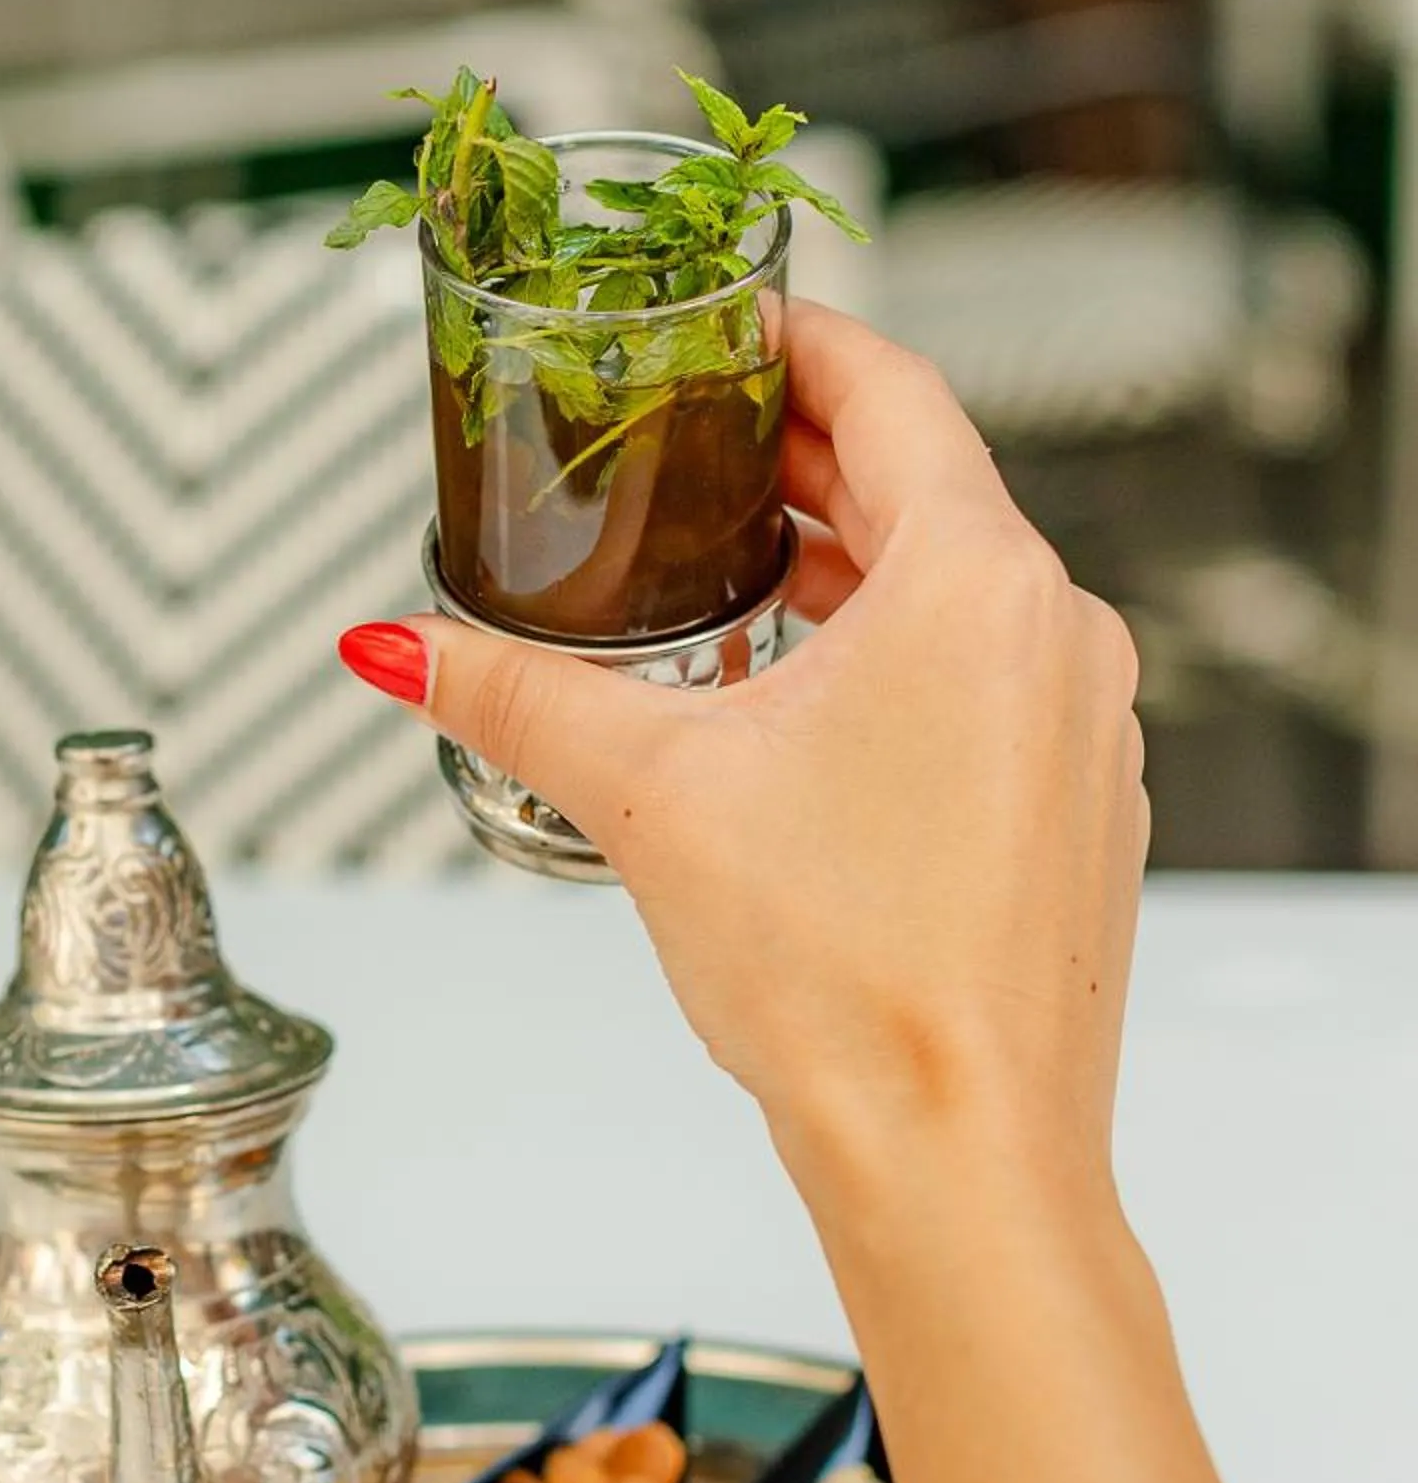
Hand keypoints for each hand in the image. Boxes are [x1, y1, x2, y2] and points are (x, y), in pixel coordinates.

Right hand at [339, 304, 1146, 1233]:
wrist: (958, 1156)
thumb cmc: (848, 982)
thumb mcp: (648, 797)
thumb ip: (514, 695)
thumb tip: (396, 649)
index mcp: (980, 585)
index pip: (891, 387)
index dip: (795, 339)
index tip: (728, 326)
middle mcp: (1061, 637)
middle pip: (926, 488)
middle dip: (802, 466)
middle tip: (695, 456)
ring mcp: (1088, 732)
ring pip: (960, 598)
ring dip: (850, 577)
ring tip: (732, 591)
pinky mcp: (1080, 817)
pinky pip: (992, 691)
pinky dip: (903, 673)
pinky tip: (809, 727)